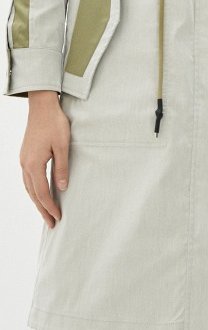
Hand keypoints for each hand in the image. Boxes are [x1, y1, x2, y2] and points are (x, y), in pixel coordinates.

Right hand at [20, 91, 70, 227]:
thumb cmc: (55, 123)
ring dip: (37, 201)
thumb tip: (62, 188)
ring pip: (28, 187)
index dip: (50, 206)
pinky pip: (28, 178)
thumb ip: (62, 167)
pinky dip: (34, 190)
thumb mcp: (63, 145)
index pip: (42, 192)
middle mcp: (25, 164)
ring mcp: (23, 160)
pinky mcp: (25, 155)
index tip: (58, 218)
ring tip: (46, 212)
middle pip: (33, 194)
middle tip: (51, 224)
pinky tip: (40, 193)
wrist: (42, 106)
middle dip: (42, 209)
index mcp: (34, 164)